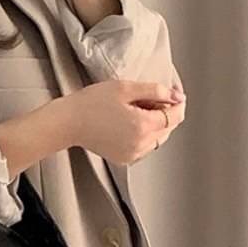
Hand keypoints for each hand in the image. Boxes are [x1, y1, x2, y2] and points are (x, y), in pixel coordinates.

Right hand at [63, 80, 186, 165]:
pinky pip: (145, 147)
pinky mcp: (125, 158)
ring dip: (156, 125)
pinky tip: (130, 122)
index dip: (177, 103)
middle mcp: (141, 145)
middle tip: (150, 98)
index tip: (174, 94)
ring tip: (137, 109)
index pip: (174, 116)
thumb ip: (155, 91)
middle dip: (166, 113)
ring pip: (158, 139)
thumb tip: (177, 96)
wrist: (69, 122)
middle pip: (168, 129)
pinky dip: (145, 135)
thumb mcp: (126, 88)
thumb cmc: (92, 103)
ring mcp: (133, 154)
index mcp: (143, 126)